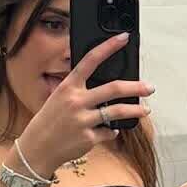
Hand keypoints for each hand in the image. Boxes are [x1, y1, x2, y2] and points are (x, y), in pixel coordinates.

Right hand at [18, 33, 153, 176]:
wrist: (37, 149)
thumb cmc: (49, 121)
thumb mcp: (58, 98)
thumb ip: (79, 90)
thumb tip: (106, 86)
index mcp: (68, 87)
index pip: (91, 60)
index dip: (108, 47)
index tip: (124, 38)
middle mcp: (76, 101)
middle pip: (113, 88)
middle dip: (136, 87)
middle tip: (150, 87)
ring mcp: (83, 120)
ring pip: (117, 111)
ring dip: (135, 111)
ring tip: (145, 110)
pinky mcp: (88, 138)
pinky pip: (109, 132)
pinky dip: (113, 131)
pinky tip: (112, 130)